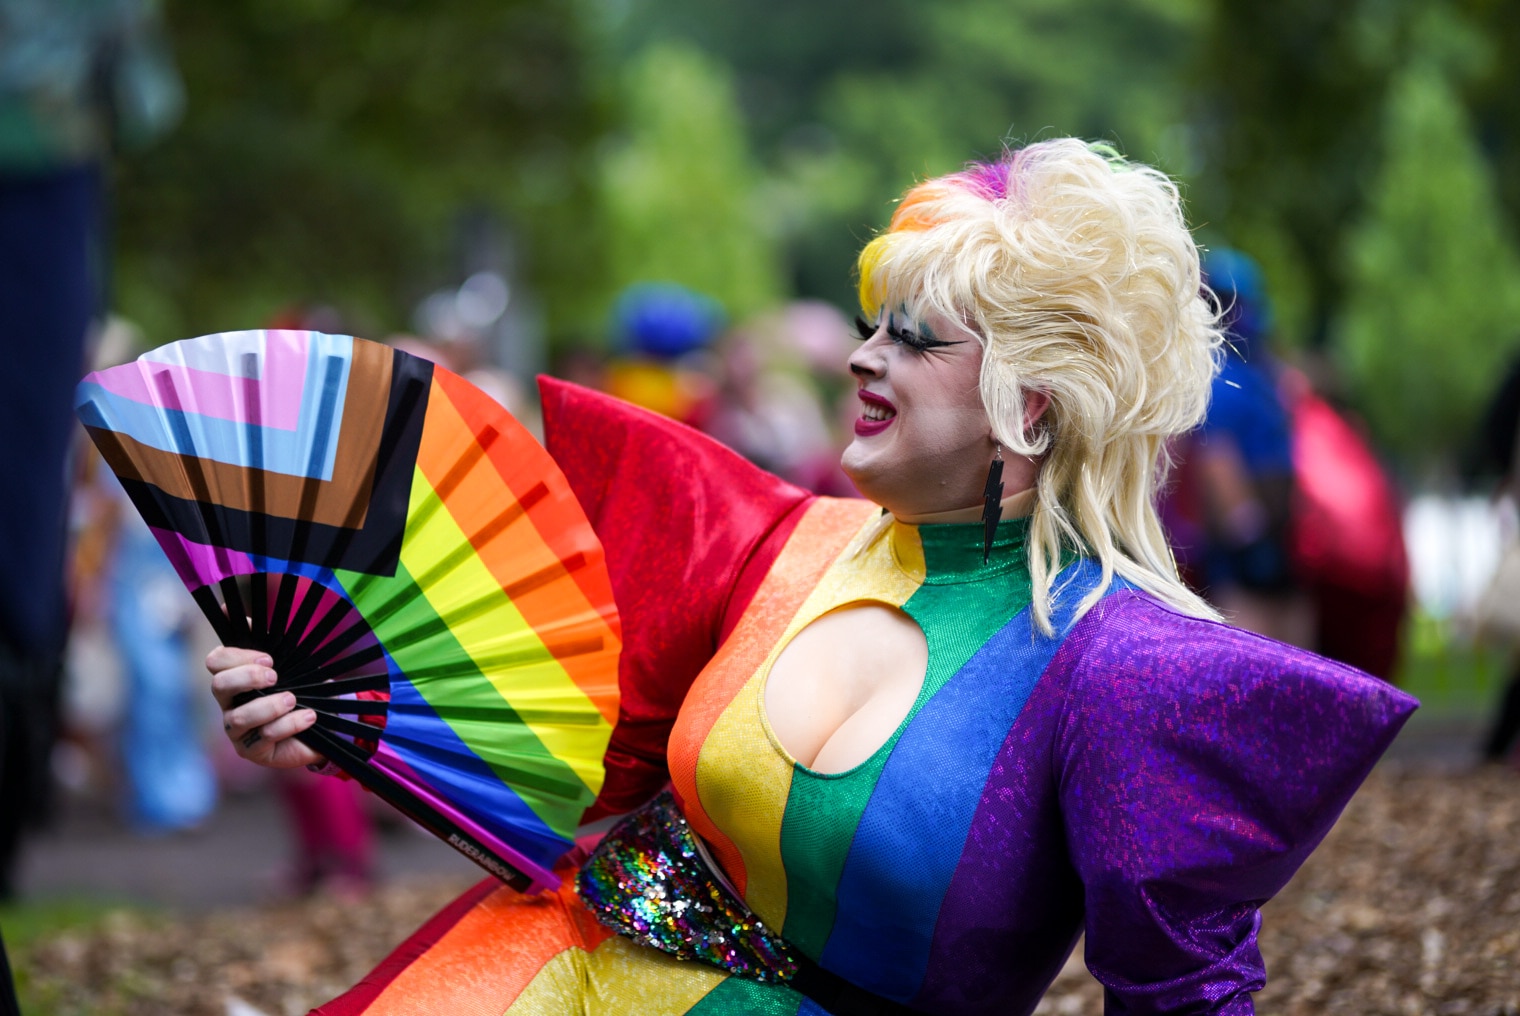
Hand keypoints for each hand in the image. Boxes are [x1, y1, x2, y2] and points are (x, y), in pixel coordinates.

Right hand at [207, 646, 323, 768]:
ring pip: (240, 717)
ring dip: (269, 705)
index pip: (215, 661)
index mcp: (233, 677)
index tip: (268, 658)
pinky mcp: (251, 750)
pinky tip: (308, 717)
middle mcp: (228, 703)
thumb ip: (262, 637)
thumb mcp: (285, 663)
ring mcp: (236, 729)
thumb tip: (229, 607)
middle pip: (218, 686)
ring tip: (293, 700)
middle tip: (275, 676)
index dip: (236, 656)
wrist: (315, 724)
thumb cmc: (294, 689)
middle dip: (248, 677)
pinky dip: (289, 724)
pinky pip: (264, 736)